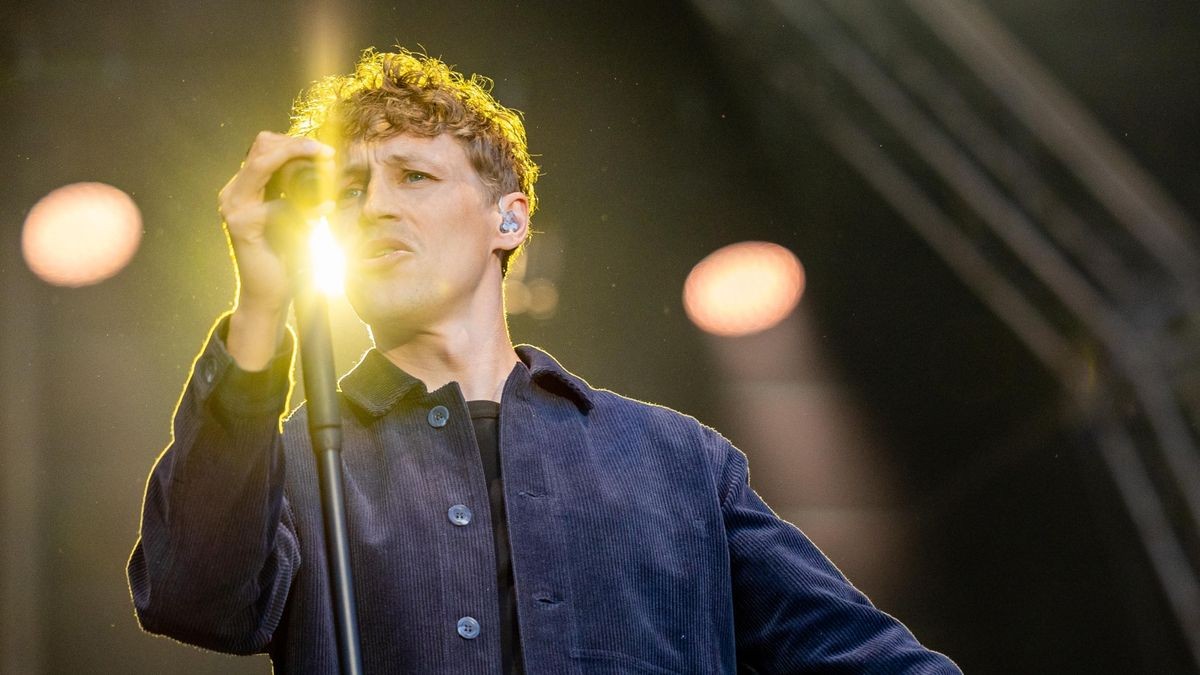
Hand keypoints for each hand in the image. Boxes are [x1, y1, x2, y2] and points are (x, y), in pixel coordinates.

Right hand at [218, 131, 333, 369]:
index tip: (325, 148)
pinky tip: (322, 215)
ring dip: (297, 162)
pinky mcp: (243, 226)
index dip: (294, 141)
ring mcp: (233, 208)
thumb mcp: (295, 216)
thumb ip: (299, 193)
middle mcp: (233, 192)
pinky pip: (277, 205)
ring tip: (327, 169)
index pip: (264, 146)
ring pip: (263, 164)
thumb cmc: (285, 255)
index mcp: (244, 187)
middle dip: (297, 144)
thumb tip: (326, 166)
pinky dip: (304, 208)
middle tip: (327, 153)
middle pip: (261, 146)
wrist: (268, 294)